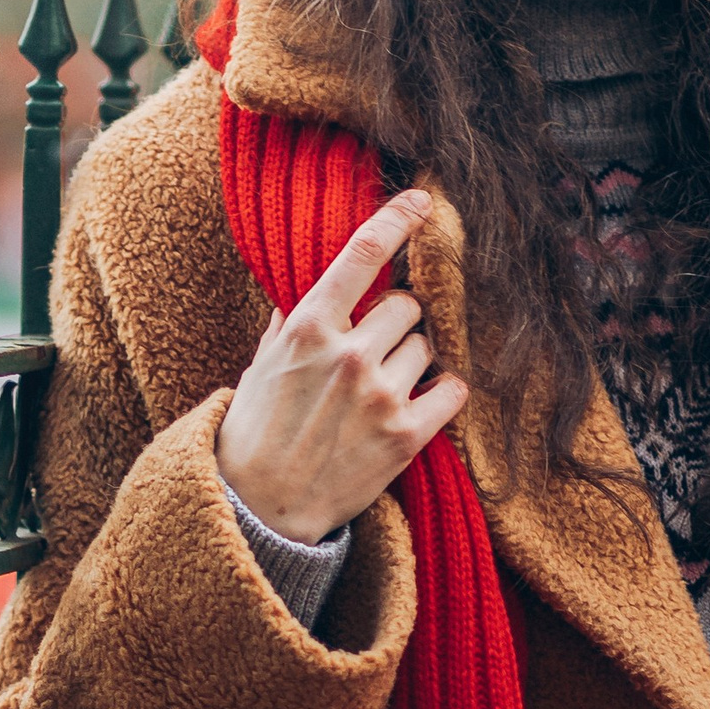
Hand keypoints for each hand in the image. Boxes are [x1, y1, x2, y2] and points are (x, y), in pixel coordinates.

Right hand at [216, 190, 469, 543]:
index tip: (423, 200)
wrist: (262, 508)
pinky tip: (421, 403)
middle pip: (408, 305)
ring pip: (427, 346)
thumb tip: (315, 277)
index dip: (397, 219)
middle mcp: (348, 354)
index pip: (362, 255)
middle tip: (373, 352)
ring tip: (380, 390)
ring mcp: (380, 395)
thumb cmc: (256, 430)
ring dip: (413, 361)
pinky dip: (443, 393)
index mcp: (308, 328)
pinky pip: (452, 389)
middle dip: (397, 323)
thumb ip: (293, 318)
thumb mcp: (262, 362)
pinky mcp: (407, 436)